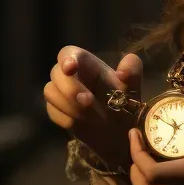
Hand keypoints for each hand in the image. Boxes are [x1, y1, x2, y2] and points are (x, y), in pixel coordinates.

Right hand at [43, 46, 142, 170]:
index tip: (70, 68)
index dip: (67, 58)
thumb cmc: (125, 102)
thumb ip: (132, 71)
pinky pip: (52, 111)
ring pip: (50, 92)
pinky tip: (82, 123)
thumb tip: (122, 73)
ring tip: (91, 116)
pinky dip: (66, 118)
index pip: (68, 53)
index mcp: (88, 65)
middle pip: (55, 72)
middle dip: (70, 88)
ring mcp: (61, 94)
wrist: (119, 131)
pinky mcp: (57, 111)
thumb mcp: (133, 85)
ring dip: (69, 105)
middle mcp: (71, 76)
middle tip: (88, 101)